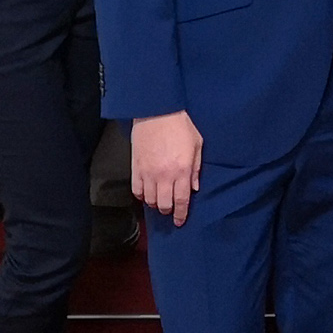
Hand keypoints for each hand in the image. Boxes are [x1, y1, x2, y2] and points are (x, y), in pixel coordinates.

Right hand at [132, 112, 203, 226]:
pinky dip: (141, 195)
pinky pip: (136, 190)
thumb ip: (196, 169)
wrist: (157, 110)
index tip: (180, 222)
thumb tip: (195, 187)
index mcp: (182, 170)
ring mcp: (148, 172)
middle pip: (164, 205)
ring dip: (155, 204)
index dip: (181, 215)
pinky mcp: (136, 167)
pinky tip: (146, 193)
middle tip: (171, 209)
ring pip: (149, 200)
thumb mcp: (197, 145)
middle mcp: (164, 175)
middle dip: (169, 211)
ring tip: (159, 200)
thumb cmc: (180, 125)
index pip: (182, 201)